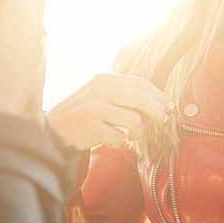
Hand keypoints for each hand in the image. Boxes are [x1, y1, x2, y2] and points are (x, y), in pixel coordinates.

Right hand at [46, 73, 169, 150]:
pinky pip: (120, 138)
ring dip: (138, 131)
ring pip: (134, 120)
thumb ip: (125, 94)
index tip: (168, 106)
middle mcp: (99, 90)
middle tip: (162, 120)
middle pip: (140, 98)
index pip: (140, 83)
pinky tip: (113, 140)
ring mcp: (94, 109)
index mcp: (105, 79)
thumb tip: (161, 103)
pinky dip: (121, 143)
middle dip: (157, 111)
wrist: (55, 130)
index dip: (158, 95)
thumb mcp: (101, 95)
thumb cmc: (85, 114)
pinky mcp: (91, 128)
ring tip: (130, 134)